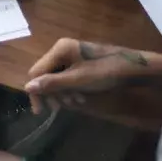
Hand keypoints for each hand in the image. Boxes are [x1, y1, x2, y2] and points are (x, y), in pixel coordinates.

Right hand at [24, 38, 161, 113]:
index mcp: (59, 49)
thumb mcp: (78, 80)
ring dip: (63, 93)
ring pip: (57, 78)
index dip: (36, 92)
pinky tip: (81, 98)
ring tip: (76, 102)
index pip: (37, 72)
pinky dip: (71, 89)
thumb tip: (27, 87)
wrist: (134, 68)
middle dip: (52, 93)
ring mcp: (72, 55)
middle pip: (46, 75)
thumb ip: (53, 83)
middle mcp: (63, 49)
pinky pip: (68, 77)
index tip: (40, 112)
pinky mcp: (81, 63)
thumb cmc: (105, 72)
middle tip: (62, 108)